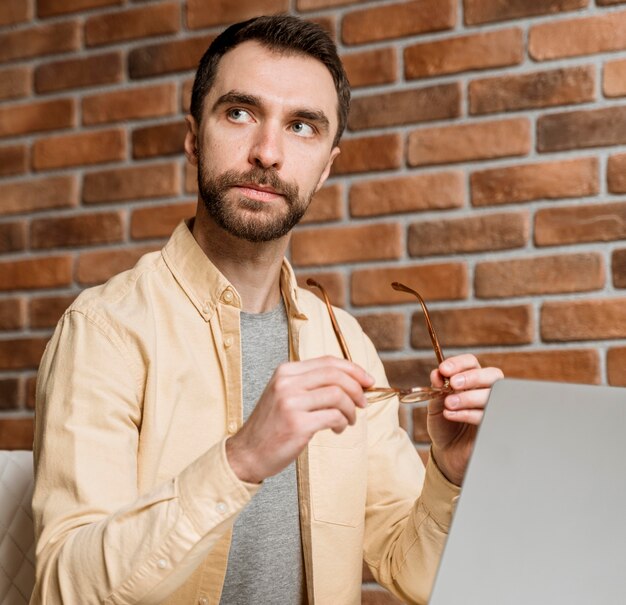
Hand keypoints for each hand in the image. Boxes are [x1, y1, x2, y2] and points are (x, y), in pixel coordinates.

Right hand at [226, 356, 373, 483]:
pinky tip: (337, 429)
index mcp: (286, 372)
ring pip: (338, 395)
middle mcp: (287, 383)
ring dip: (351, 409)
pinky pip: (333, 416)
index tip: (368, 381)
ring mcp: (291, 403)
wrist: (247, 453)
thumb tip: (352, 381)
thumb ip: (311, 384)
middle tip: (363, 403)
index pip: (328, 361)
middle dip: (357, 388)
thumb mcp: (285, 394)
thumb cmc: (272, 425)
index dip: (353, 369)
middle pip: (336, 375)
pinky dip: (342, 423)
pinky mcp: (298, 424)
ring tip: (348, 420)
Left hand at [427, 354, 502, 485]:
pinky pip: (488, 415)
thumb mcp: (435, 404)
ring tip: (449, 403)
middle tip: (453, 383)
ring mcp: (492, 408)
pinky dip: (468, 413)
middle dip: (472, 377)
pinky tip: (451, 415)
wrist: (447, 452)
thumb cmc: (444, 425)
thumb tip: (436, 373)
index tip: (443, 369)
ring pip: (492, 395)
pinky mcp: (494, 425)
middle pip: (492, 375)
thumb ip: (437, 389)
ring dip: (468, 396)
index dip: (459, 363)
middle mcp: (485, 391)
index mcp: (471, 380)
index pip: (472, 363)